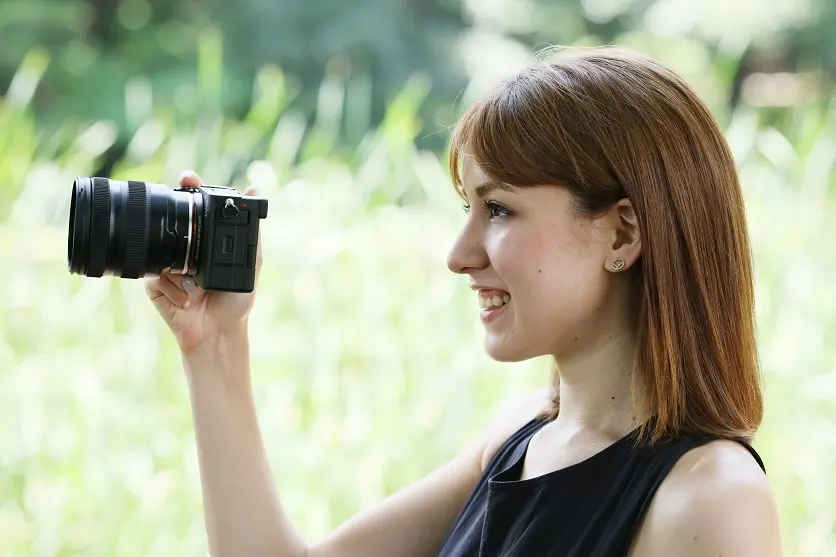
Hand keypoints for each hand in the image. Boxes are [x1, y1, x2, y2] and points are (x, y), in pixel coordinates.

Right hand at [145, 170, 263, 355]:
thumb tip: (256, 189)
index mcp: (205, 242)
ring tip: (198, 286)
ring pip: (164, 252)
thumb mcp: (250, 262)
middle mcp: (184, 250)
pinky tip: (188, 300)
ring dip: (183, 270)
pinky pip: (157, 276)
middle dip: (171, 213)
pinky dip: (174, 288)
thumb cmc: (236, 300)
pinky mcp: (154, 285)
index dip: (189, 190)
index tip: (189, 177)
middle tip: (179, 199)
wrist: (219, 332)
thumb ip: (250, 229)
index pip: (194, 209)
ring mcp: (167, 266)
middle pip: (172, 223)